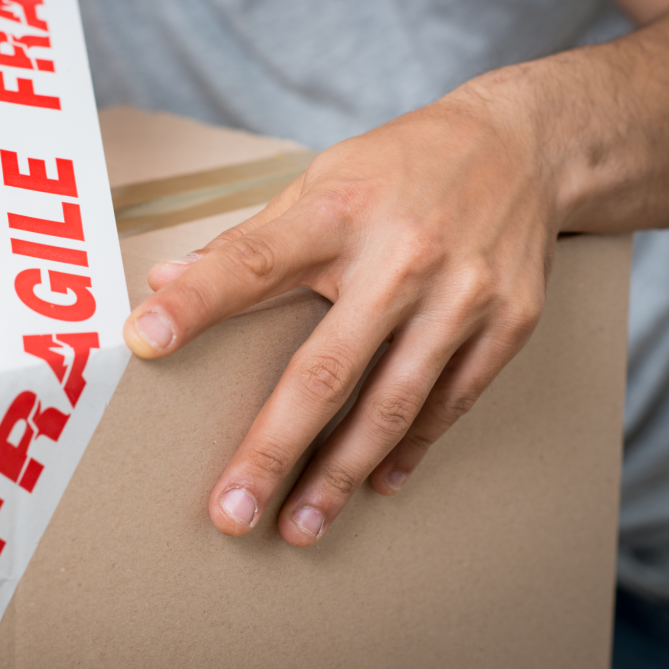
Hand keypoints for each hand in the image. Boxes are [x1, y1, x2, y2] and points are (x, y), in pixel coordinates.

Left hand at [123, 85, 563, 545]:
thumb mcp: (320, 181)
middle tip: (233, 510)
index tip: (143, 342)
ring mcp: (460, 295)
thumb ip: (248, 240)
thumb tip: (166, 279)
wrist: (525, 144)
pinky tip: (375, 484)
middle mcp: (401, 257)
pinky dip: (410, 449)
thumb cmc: (401, 165)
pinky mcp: (507, 323)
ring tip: (301, 524)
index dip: (197, 304)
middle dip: (275, 447)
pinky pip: (450, 403)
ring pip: (392, 405)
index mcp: (338, 212)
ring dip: (341, 473)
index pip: (252, 262)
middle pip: (326, 368)